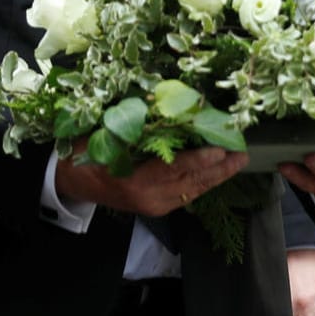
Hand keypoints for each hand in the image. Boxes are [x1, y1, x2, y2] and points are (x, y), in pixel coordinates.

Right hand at [54, 146, 248, 216]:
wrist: (72, 181)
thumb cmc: (86, 152)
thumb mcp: (105, 136)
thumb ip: (136, 128)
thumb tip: (166, 107)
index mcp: (134, 179)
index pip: (173, 169)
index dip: (198, 160)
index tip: (220, 150)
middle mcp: (148, 197)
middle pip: (191, 183)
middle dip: (219, 170)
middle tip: (243, 154)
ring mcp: (154, 206)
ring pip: (193, 191)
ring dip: (217, 177)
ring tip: (237, 162)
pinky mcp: (157, 208)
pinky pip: (186, 194)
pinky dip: (203, 182)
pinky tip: (216, 171)